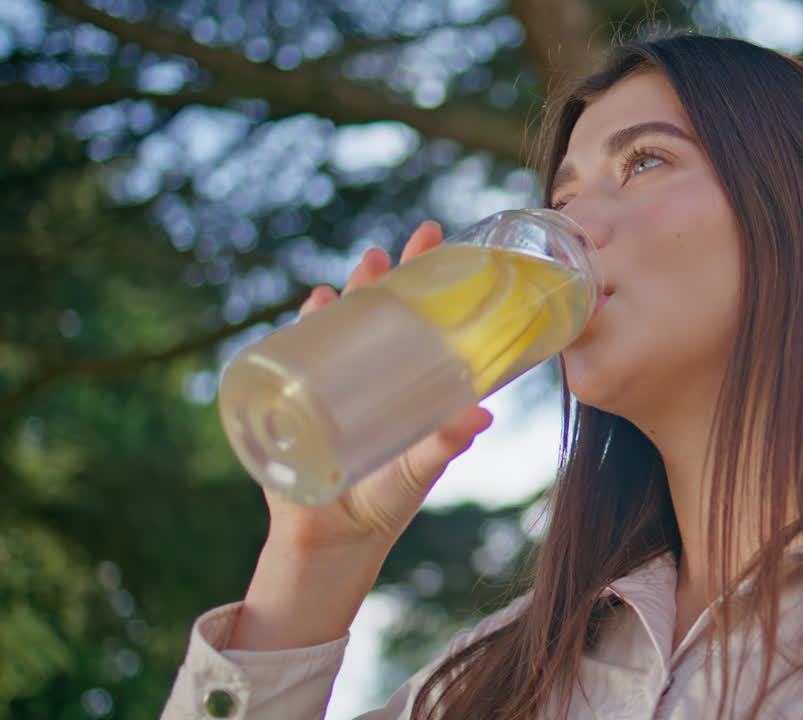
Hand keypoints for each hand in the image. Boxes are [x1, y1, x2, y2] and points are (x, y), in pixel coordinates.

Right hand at [264, 221, 493, 552]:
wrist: (335, 541)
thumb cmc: (386, 501)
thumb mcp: (421, 467)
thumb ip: (446, 441)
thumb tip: (483, 414)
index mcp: (403, 383)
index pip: (415, 319)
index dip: (423, 280)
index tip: (434, 240)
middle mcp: (367, 376)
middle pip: (373, 314)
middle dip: (380, 278)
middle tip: (390, 252)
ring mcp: (328, 386)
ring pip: (335, 329)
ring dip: (344, 297)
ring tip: (361, 271)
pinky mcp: (295, 405)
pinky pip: (294, 358)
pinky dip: (301, 331)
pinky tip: (312, 311)